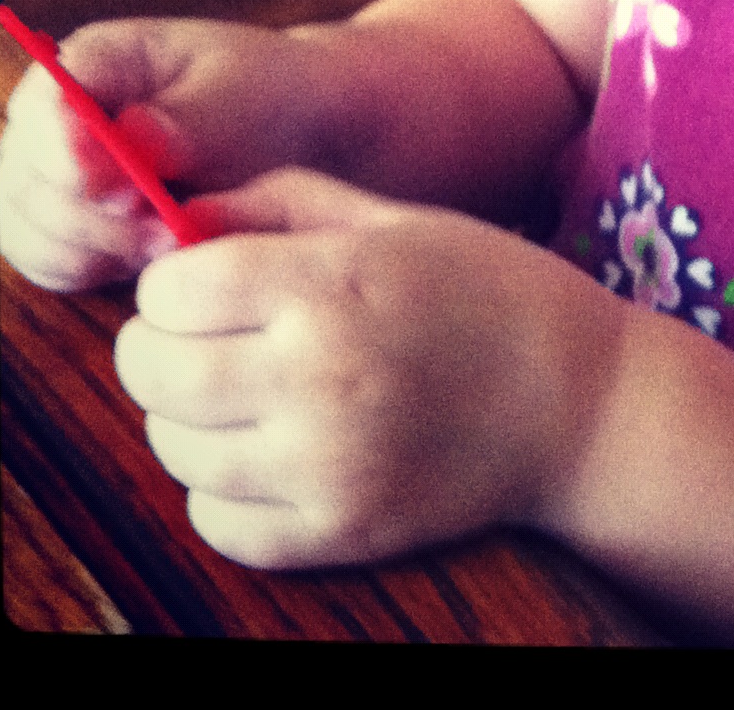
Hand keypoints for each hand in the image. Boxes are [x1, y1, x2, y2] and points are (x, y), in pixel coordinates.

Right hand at [0, 18, 323, 292]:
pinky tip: (152, 254)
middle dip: (88, 216)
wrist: (291, 133)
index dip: (66, 152)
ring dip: (93, 247)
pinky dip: (93, 267)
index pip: (44, 104)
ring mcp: (53, 171)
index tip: (125, 189)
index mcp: (98, 60)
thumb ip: (186, 117)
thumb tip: (129, 134)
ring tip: (171, 240)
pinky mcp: (65, 222)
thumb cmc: (265, 98)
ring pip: (26, 227)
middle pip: (23, 177)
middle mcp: (59, 115)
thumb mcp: (242, 95)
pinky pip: (48, 260)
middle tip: (163, 227)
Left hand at [112, 168, 614, 569]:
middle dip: (161, 346)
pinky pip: (216, 522)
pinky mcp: (338, 532)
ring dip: (191, 417)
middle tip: (208, 337)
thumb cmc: (489, 289)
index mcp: (333, 283)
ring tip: (247, 391)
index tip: (205, 282)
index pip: (170, 290)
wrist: (580, 401)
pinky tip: (270, 451)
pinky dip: (222, 490)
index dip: (174, 282)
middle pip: (152, 371)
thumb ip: (282, 201)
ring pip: (174, 448)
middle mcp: (318, 376)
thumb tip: (182, 218)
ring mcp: (326, 464)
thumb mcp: (397, 218)